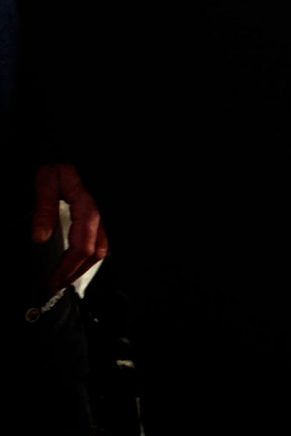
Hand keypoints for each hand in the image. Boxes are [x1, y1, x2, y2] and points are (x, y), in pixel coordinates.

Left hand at [31, 163, 106, 293]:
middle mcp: (102, 213)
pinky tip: (79, 256)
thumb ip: (44, 209)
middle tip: (56, 285)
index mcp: (89, 208)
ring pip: (105, 246)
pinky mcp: (103, 210)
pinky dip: (93, 252)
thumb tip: (39, 238)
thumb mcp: (47, 181)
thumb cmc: (61, 162)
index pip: (81, 248)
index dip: (66, 269)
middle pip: (97, 252)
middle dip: (76, 272)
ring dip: (86, 265)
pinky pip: (105, 237)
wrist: (72, 149)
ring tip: (66, 275)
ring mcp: (106, 212)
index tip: (51, 282)